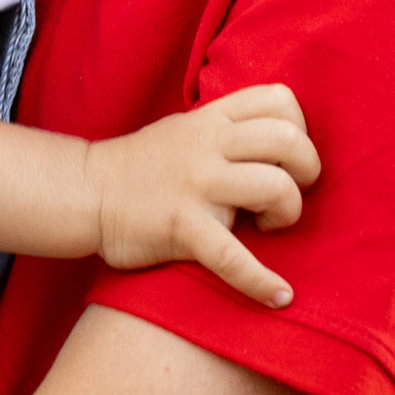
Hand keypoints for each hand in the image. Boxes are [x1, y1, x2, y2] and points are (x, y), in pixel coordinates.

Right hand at [87, 85, 320, 309]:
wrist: (87, 193)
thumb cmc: (141, 168)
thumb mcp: (185, 129)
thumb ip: (228, 130)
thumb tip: (280, 141)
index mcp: (212, 119)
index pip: (279, 99)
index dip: (300, 127)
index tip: (287, 157)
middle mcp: (208, 145)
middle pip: (288, 140)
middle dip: (307, 171)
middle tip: (290, 194)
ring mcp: (196, 184)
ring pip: (275, 188)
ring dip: (288, 213)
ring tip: (268, 227)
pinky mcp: (183, 227)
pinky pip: (233, 257)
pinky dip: (262, 281)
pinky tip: (279, 295)